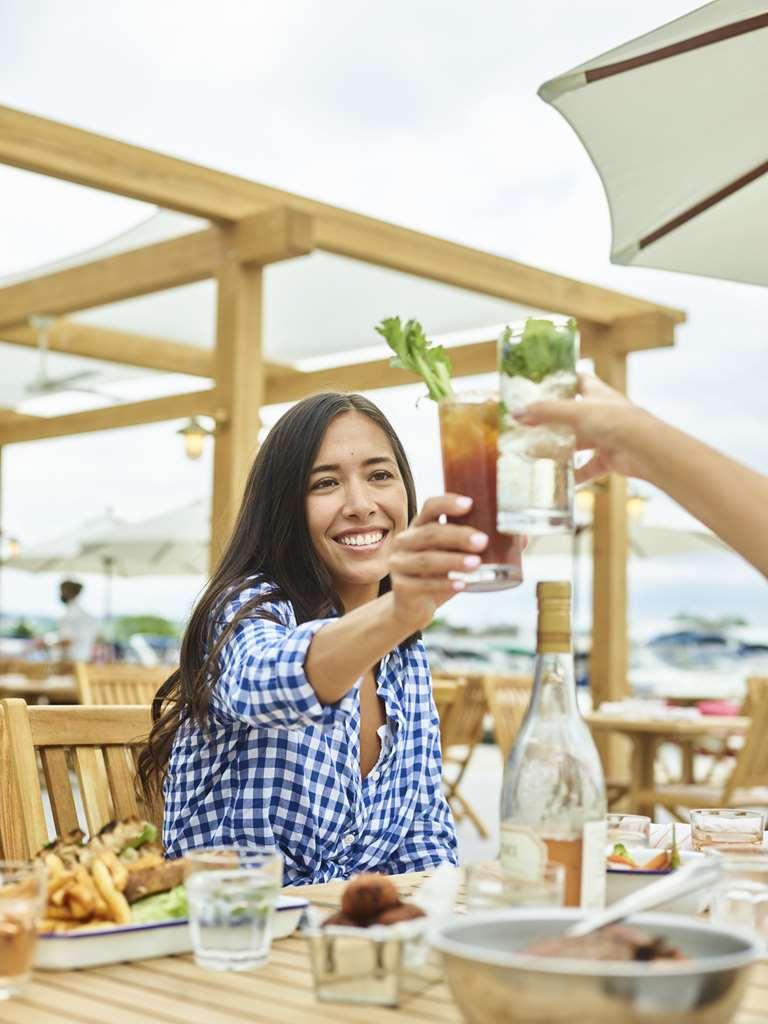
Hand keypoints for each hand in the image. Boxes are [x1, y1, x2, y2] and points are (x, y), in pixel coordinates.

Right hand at [387, 494, 488, 630]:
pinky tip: (462, 586)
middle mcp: (406, 541)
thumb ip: (480, 546)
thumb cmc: (438, 574)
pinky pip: (424, 584)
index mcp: (420, 526)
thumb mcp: (455, 556)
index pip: (429, 507)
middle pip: (430, 533)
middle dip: (458, 535)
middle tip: (483, 541)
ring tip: (476, 564)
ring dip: (453, 561)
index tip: (470, 504)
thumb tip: (522, 536)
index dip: (448, 503)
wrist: (411, 607)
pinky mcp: (401, 587)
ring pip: (427, 559)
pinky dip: (445, 585)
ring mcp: (400, 564)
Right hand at [514, 372, 652, 483]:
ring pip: (577, 442)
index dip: (561, 380)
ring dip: (560, 450)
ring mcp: (605, 435)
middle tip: (528, 426)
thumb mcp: (575, 412)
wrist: (645, 450)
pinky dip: (575, 475)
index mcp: (596, 393)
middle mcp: (601, 412)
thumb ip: (545, 413)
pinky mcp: (608, 457)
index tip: (539, 385)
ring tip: (536, 455)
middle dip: (552, 421)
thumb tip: (516, 413)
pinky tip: (560, 481)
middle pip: (572, 414)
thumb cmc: (616, 421)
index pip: (577, 379)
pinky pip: (587, 467)